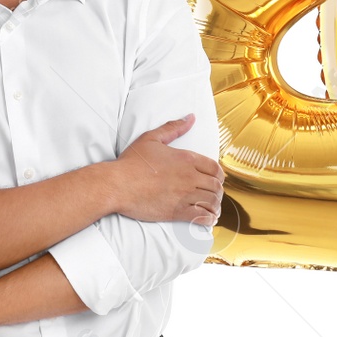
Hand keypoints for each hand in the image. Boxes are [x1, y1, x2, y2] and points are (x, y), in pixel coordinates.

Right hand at [110, 112, 224, 225]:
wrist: (117, 184)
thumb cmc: (132, 162)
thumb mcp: (151, 138)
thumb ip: (173, 128)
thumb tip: (191, 117)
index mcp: (186, 159)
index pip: (215, 168)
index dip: (218, 176)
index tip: (215, 180)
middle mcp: (189, 177)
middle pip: (216, 186)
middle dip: (217, 192)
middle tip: (213, 196)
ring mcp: (184, 195)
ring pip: (211, 202)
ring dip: (215, 207)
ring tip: (213, 209)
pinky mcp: (177, 211)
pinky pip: (202, 217)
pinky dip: (208, 219)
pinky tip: (207, 219)